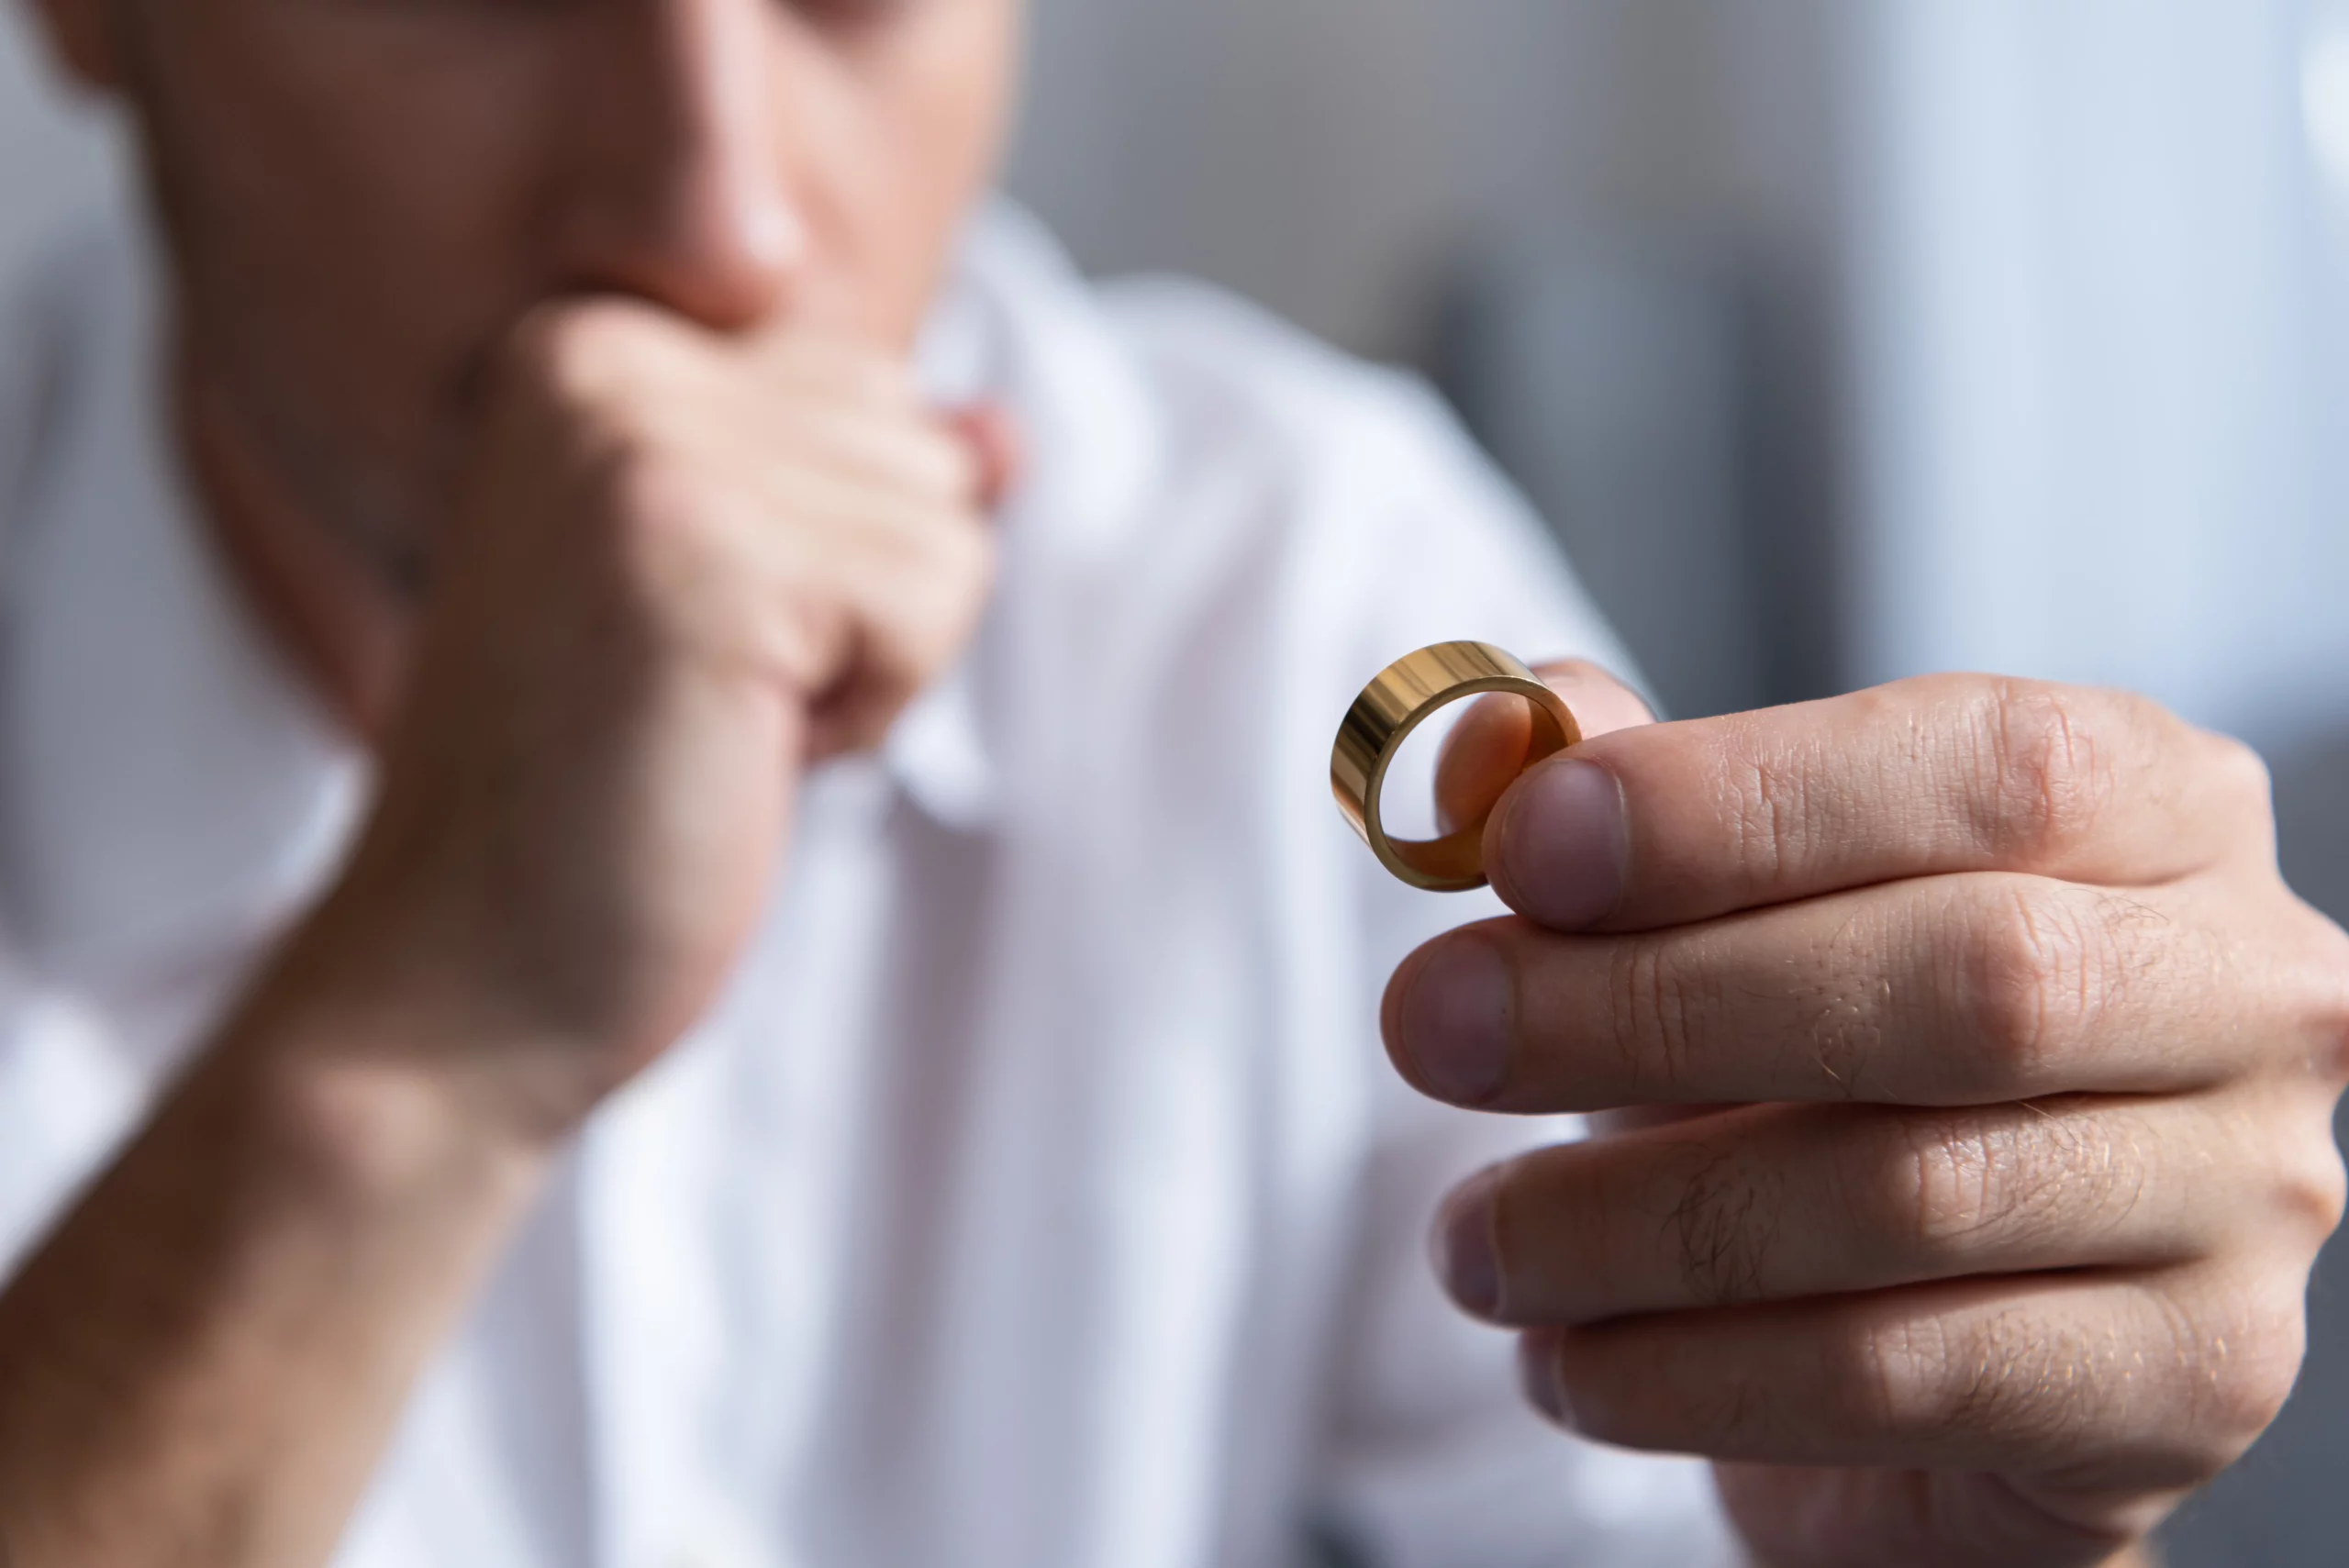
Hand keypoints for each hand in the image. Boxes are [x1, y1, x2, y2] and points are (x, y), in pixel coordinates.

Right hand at [279, 299, 1010, 1142]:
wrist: (456, 986)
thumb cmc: (595, 809)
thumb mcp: (746, 607)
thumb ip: (861, 491)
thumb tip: (1003, 431)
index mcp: (584, 347)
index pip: (863, 389)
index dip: (824, 560)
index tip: (678, 646)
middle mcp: (598, 354)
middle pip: (914, 444)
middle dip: (855, 607)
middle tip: (691, 701)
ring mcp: (644, 440)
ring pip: (945, 523)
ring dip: (862, 667)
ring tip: (702, 726)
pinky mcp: (708, 545)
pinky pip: (936, 599)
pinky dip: (868, 714)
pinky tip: (730, 755)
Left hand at [1388, 666, 2348, 1567]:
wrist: (1917, 1328)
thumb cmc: (1811, 1066)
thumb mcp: (1708, 908)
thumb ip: (1610, 806)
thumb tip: (1484, 745)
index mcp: (2155, 805)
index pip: (1982, 768)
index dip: (1738, 803)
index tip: (1519, 849)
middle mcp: (2243, 986)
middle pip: (1966, 981)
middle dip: (1655, 1007)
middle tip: (1436, 1033)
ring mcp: (2244, 1196)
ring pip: (1915, 1197)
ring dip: (1635, 1220)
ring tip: (1470, 1244)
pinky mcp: (2186, 1386)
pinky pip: (1908, 1379)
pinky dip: (1695, 1375)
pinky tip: (1566, 1364)